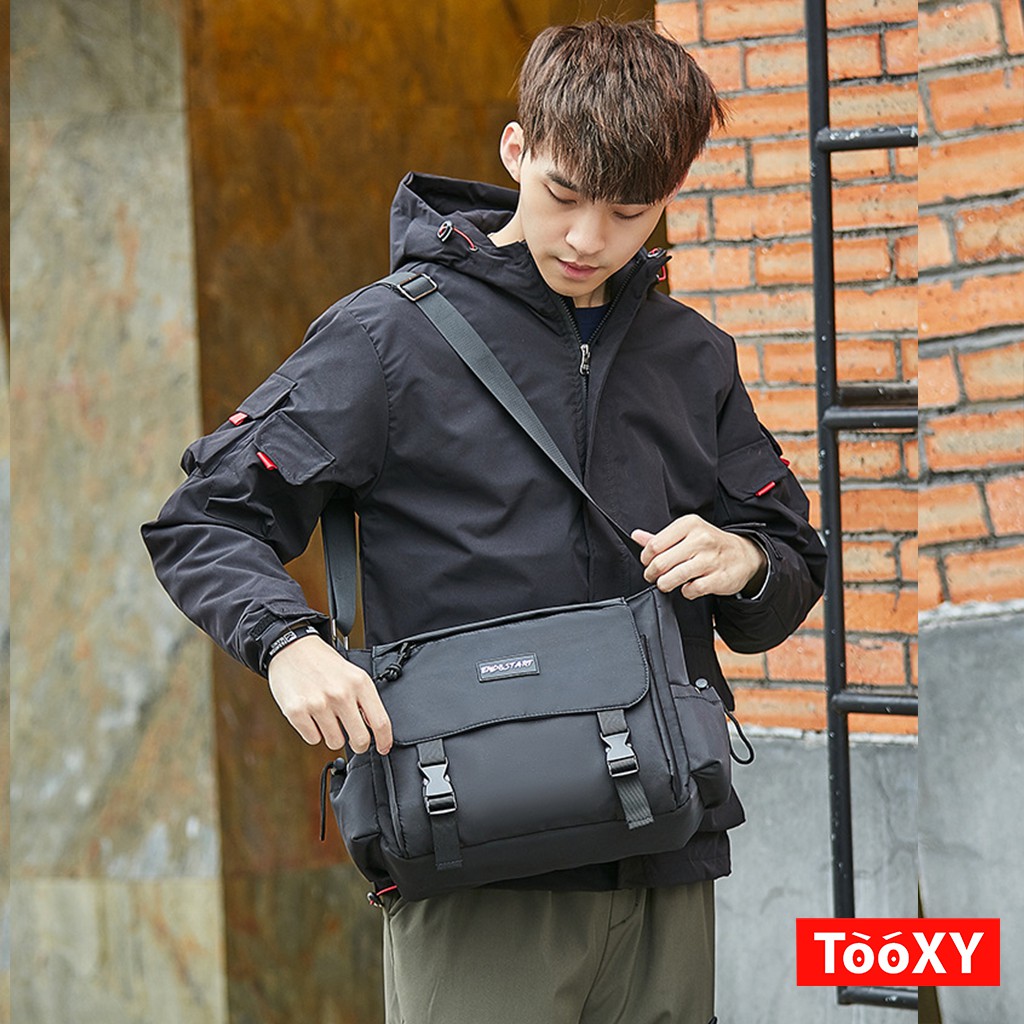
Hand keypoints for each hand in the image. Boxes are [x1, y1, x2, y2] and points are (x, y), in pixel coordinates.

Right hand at [267, 634, 392, 753]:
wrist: (292, 648)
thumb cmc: (323, 663)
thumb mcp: (353, 675)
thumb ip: (365, 700)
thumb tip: (375, 728)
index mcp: (359, 683)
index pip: (380, 722)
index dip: (384, 741)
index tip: (384, 748)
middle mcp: (341, 693)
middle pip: (360, 739)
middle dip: (358, 744)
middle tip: (353, 739)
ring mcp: (318, 704)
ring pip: (335, 742)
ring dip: (332, 735)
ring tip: (326, 716)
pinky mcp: (297, 712)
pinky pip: (313, 739)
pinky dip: (313, 732)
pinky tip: (311, 714)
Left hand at [632, 515, 767, 599]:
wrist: (743, 555)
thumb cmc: (710, 544)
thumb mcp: (686, 534)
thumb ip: (660, 537)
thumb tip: (636, 536)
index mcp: (690, 525)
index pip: (655, 544)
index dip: (646, 558)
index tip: (647, 563)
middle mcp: (701, 539)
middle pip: (661, 562)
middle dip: (652, 573)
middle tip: (653, 576)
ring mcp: (711, 559)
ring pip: (674, 577)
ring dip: (665, 584)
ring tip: (666, 583)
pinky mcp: (719, 578)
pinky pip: (692, 590)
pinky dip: (686, 591)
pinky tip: (688, 587)